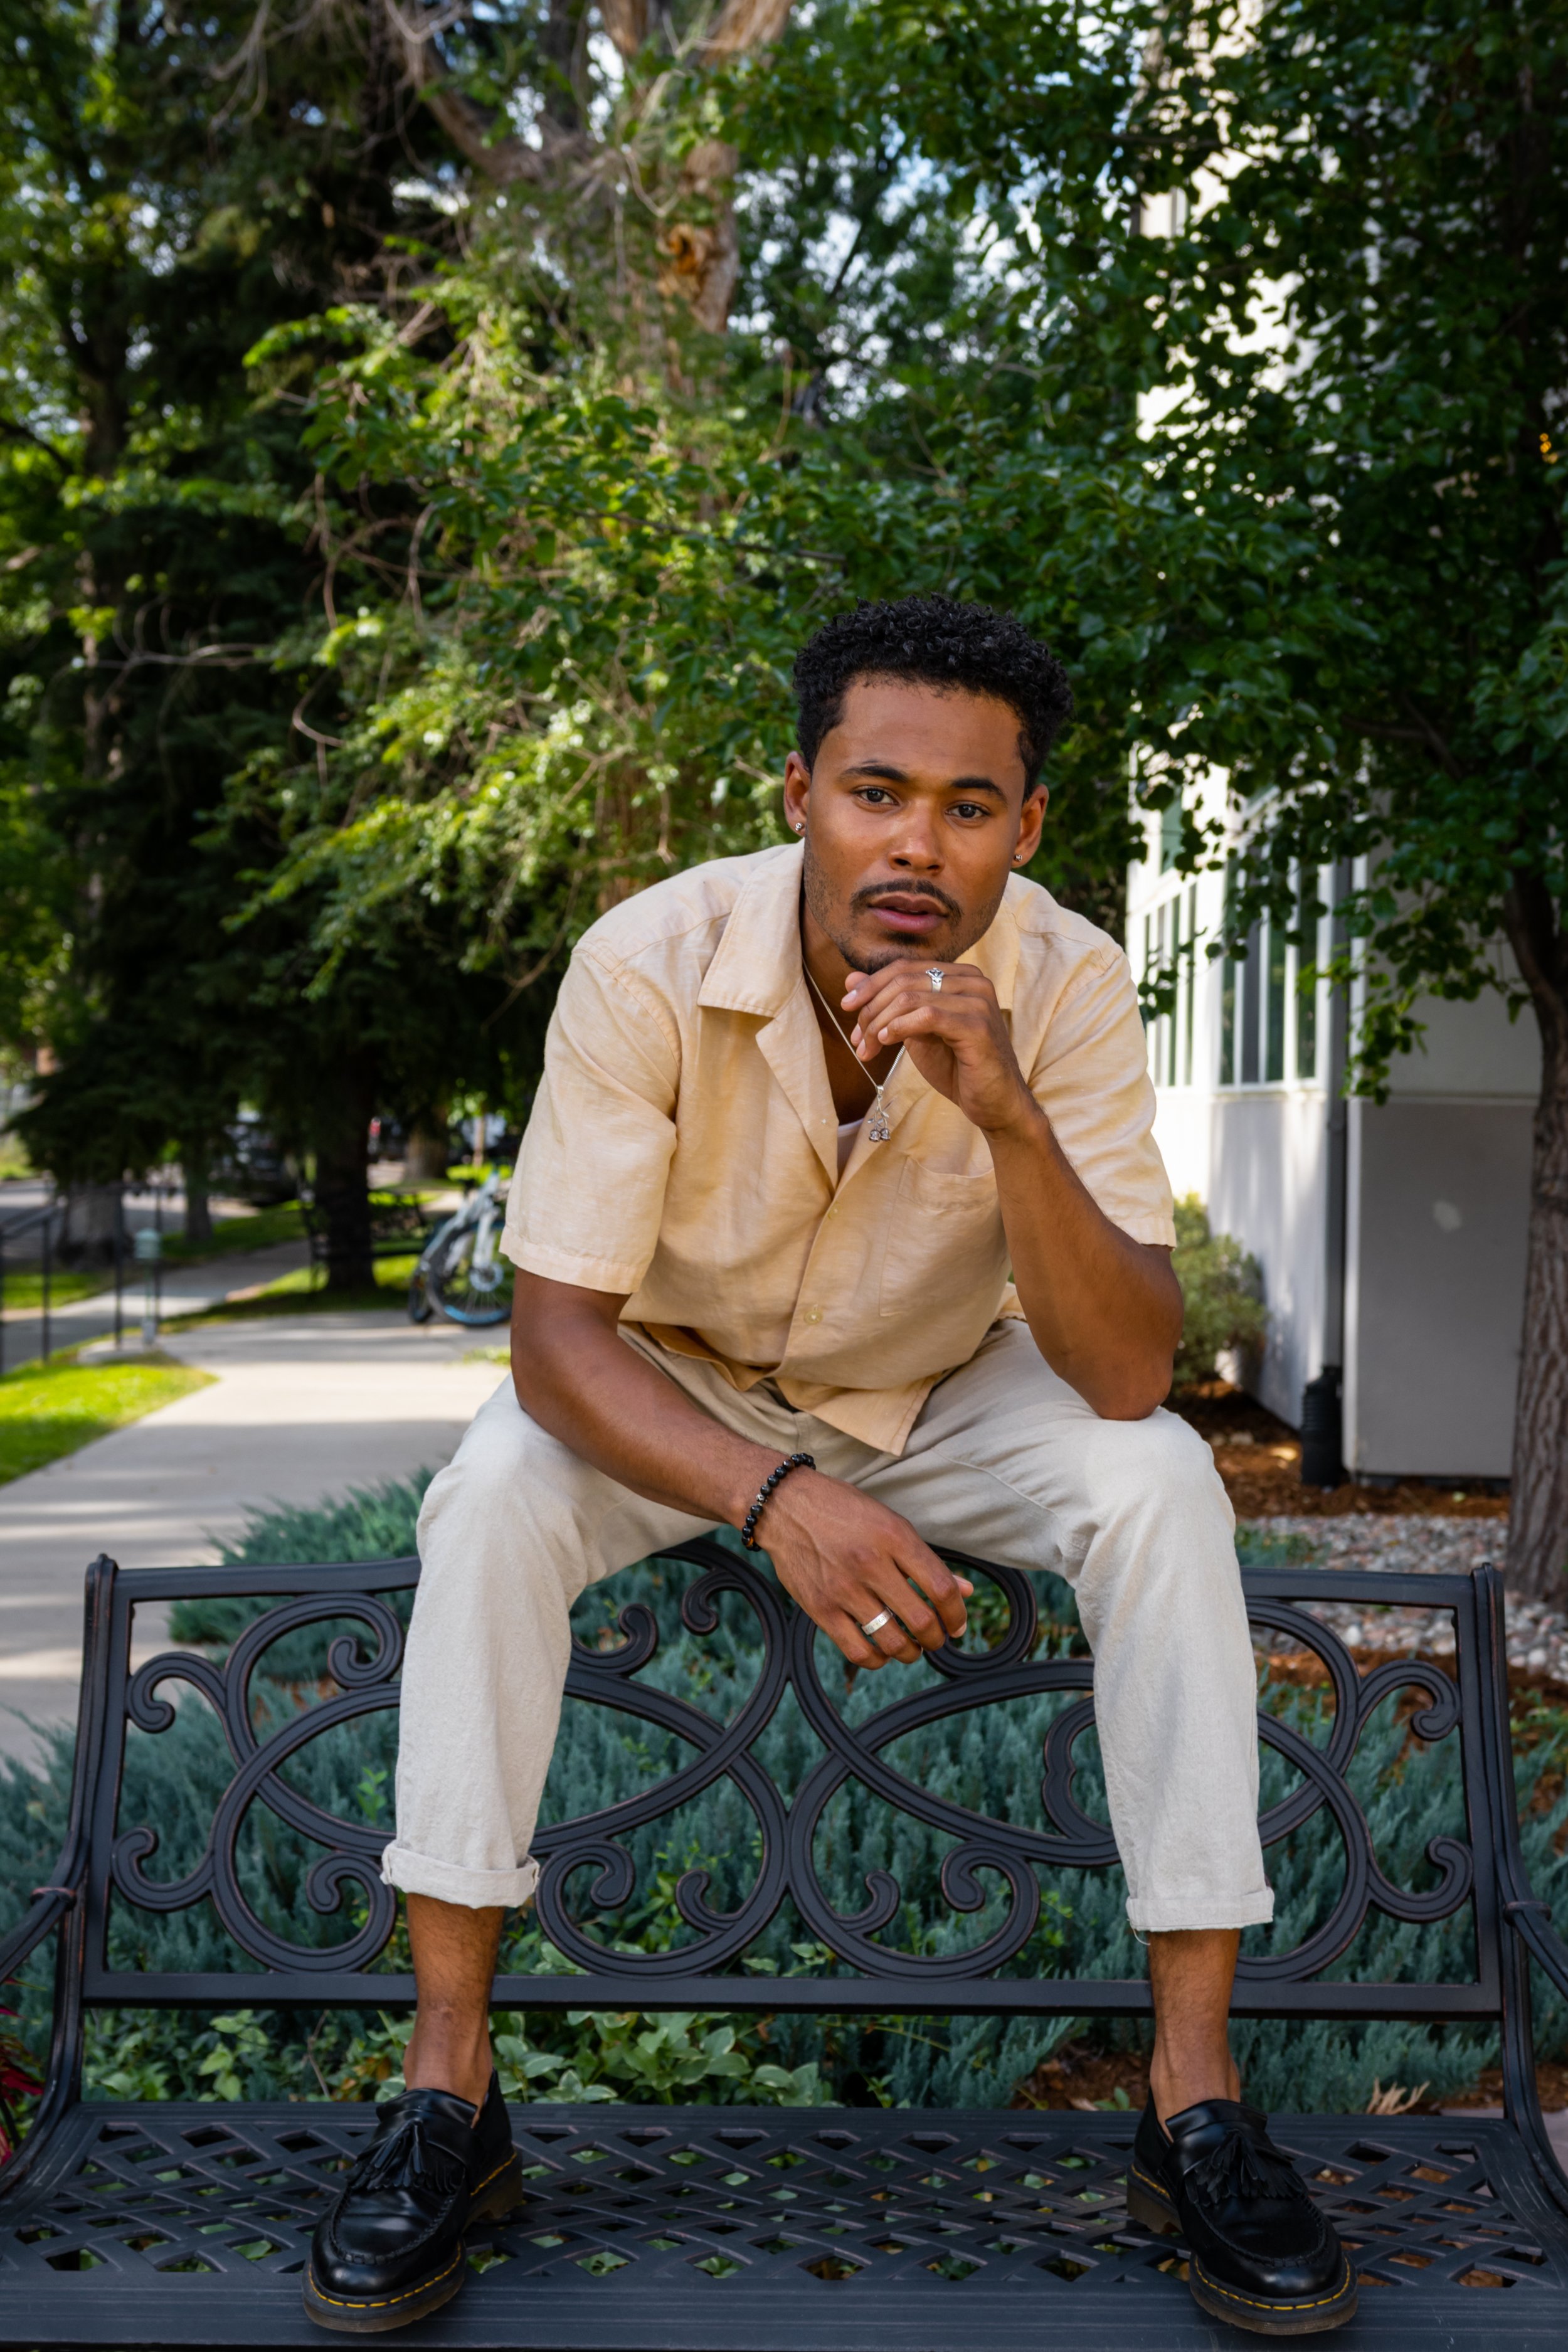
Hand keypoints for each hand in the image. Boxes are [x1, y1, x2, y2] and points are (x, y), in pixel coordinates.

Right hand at [759, 1470, 972, 1668]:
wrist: (785, 1506)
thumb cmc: (842, 1511)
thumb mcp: (889, 1522)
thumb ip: (925, 1559)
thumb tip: (964, 1590)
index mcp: (893, 1536)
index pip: (940, 1587)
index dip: (957, 1614)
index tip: (958, 1624)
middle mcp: (870, 1563)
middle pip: (921, 1620)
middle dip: (937, 1638)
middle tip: (937, 1638)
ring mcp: (843, 1589)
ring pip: (892, 1641)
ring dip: (911, 1652)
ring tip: (913, 1647)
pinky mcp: (820, 1608)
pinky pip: (858, 1651)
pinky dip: (878, 1659)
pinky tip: (883, 1652)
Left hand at [842, 960, 1034, 1134]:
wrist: (994, 1104)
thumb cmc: (958, 1067)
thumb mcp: (916, 1031)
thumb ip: (889, 1003)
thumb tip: (851, 979)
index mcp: (960, 976)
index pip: (905, 967)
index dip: (870, 986)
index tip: (847, 1008)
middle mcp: (973, 981)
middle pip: (904, 979)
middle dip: (871, 1008)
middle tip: (857, 1039)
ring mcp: (978, 1001)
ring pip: (910, 997)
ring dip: (880, 1023)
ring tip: (868, 1049)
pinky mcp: (978, 1026)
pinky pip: (927, 1016)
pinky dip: (899, 1027)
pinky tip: (887, 1041)